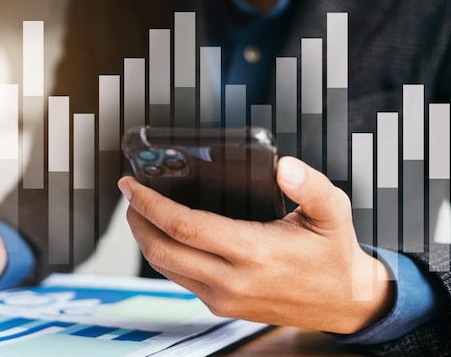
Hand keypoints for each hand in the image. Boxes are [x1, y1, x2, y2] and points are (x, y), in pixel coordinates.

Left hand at [118, 156, 394, 333]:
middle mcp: (232, 280)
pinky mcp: (223, 306)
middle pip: (162, 250)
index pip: (183, 226)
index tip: (132, 186)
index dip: (151, 204)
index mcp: (254, 252)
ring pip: (165, 268)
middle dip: (137, 221)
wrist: (344, 303)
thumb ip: (309, 186)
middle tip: (130, 196)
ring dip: (146, 238)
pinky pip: (180, 279)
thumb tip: (284, 166)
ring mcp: (224, 297)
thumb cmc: (333, 256)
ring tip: (142, 212)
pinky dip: (164, 255)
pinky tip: (167, 236)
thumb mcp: (332, 212)